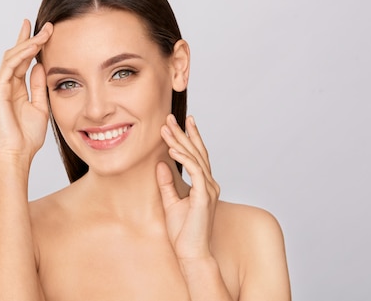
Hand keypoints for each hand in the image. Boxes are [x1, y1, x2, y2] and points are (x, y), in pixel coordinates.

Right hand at [0, 19, 52, 163]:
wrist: (17, 154)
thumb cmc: (27, 137)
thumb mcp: (40, 106)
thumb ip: (39, 86)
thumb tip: (41, 65)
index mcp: (16, 88)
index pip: (24, 60)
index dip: (33, 44)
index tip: (46, 30)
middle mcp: (7, 84)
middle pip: (17, 54)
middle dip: (30, 38)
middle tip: (45, 25)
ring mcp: (1, 87)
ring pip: (12, 57)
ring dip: (27, 43)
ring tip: (43, 33)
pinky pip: (8, 68)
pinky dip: (21, 56)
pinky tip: (33, 47)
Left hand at [156, 114, 219, 260]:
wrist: (191, 253)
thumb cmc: (183, 232)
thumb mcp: (170, 202)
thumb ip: (166, 183)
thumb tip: (160, 164)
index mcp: (204, 185)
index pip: (196, 156)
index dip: (187, 138)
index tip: (178, 123)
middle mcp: (210, 184)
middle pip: (197, 152)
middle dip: (184, 133)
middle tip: (171, 117)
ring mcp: (209, 190)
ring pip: (196, 158)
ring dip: (181, 142)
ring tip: (167, 128)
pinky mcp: (204, 197)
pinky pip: (195, 172)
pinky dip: (184, 159)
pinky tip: (173, 149)